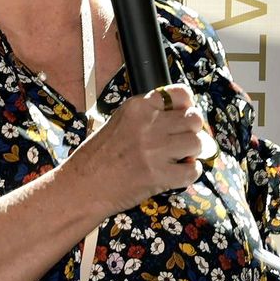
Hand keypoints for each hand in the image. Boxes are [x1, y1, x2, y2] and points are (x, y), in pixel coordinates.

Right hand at [69, 83, 210, 214]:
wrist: (82, 186)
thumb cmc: (98, 156)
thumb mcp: (120, 121)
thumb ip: (148, 116)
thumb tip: (182, 118)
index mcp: (138, 107)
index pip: (180, 94)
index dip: (187, 107)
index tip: (184, 116)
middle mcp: (148, 124)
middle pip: (193, 119)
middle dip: (192, 131)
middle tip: (183, 141)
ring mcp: (154, 150)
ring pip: (197, 143)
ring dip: (192, 152)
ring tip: (179, 158)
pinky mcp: (158, 176)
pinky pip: (192, 170)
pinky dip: (190, 173)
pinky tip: (178, 173)